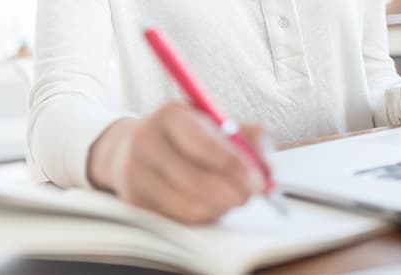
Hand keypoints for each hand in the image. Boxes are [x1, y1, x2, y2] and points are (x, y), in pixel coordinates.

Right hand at [88, 102, 269, 223]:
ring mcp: (134, 173)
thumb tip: (267, 170)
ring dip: (219, 208)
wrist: (135, 148)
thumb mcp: (219, 124)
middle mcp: (145, 141)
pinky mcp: (133, 201)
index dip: (234, 166)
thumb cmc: (188, 137)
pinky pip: (178, 220)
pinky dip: (201, 217)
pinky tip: (207, 204)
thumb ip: (250, 139)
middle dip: (232, 193)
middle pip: (195, 180)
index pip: (204, 144)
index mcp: (170, 115)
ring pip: (189, 206)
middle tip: (249, 196)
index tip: (258, 181)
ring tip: (228, 198)